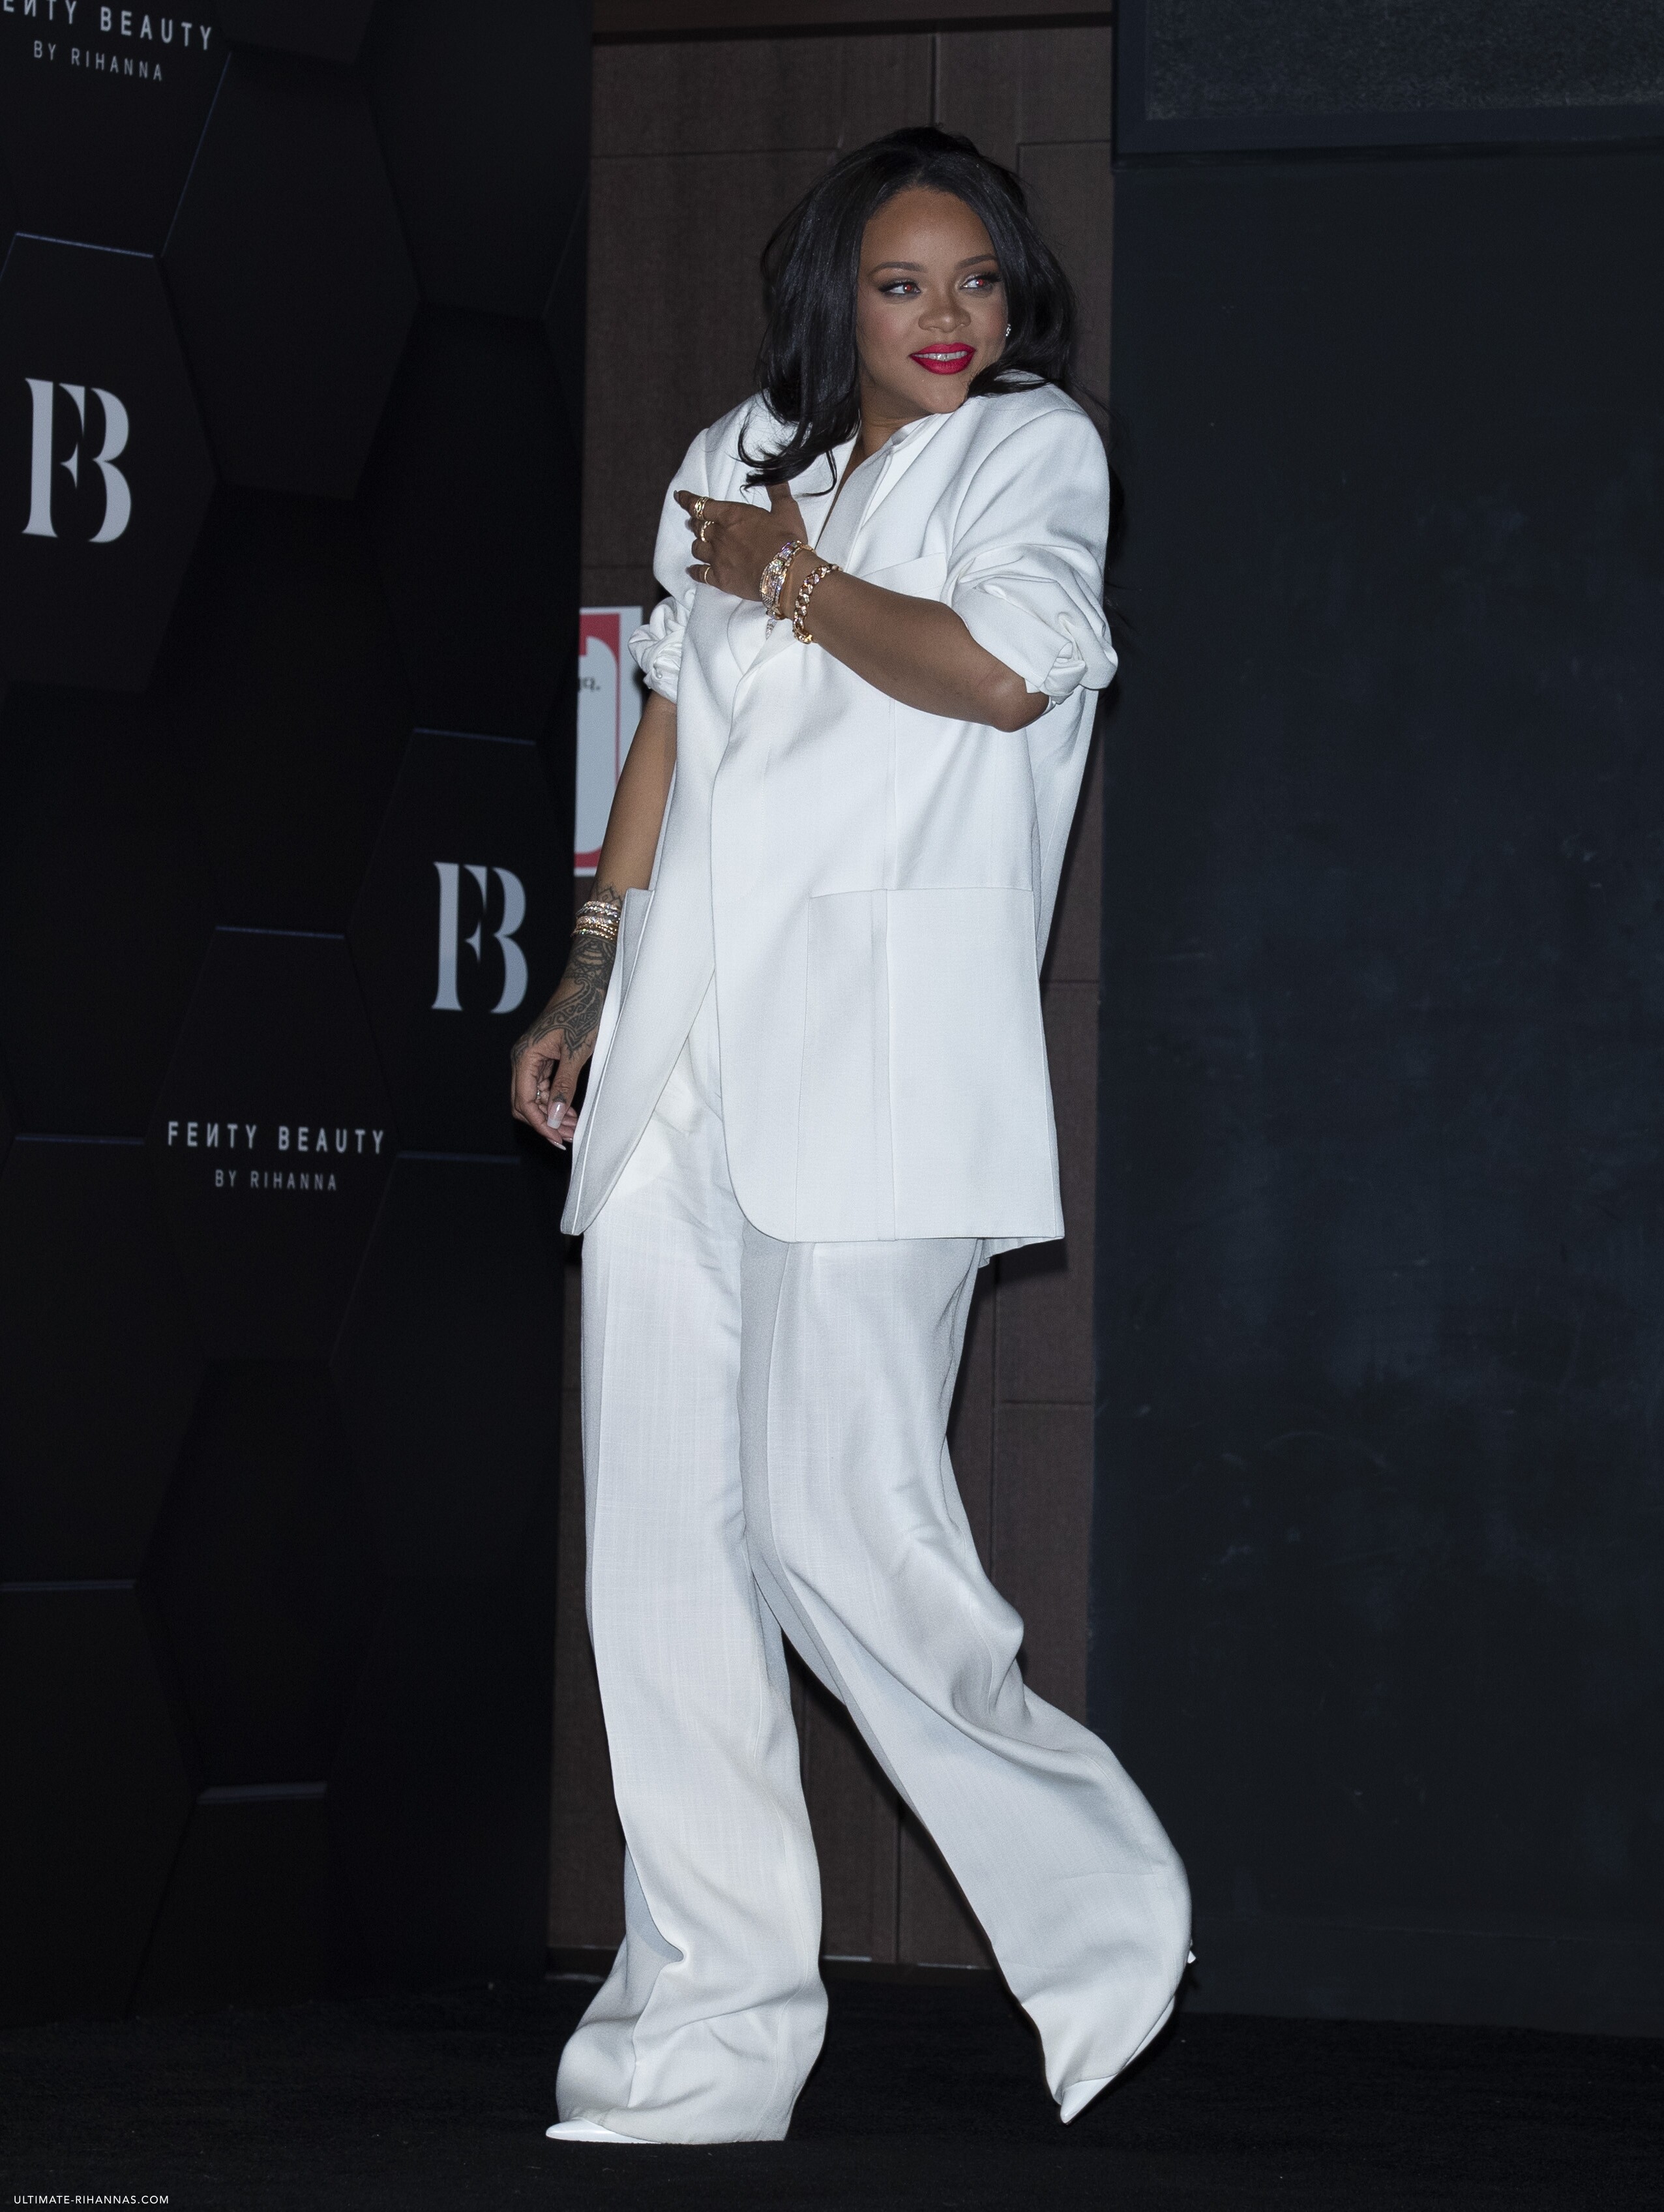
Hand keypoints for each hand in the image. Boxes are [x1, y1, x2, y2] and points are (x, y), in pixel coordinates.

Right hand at [508, 928, 616, 1149]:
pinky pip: (543, 1084)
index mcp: (525, 1056)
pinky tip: (571, 1110)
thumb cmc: (584, 1010)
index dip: (540, 1124)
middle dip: (543, 1122)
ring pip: (534, 1094)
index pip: (523, 1102)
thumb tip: (554, 1116)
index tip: (558, 1139)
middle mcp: (523, 1057)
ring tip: (573, 1127)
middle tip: (566, 1137)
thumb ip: (564, 1087)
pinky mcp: (544, 1054)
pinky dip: (555, 1099)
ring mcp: (532, 1055)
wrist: (589, 982)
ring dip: (550, 1112)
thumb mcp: (577, 1053)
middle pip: (523, 1102)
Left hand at [675, 480, 808, 601]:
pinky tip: (691, 570)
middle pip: (698, 526)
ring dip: (696, 543)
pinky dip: (694, 571)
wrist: (786, 573)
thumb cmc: (786, 540)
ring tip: (697, 542)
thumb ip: (778, 491)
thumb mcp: (786, 510)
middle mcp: (719, 535)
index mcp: (731, 515)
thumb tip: (776, 475)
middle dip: (695, 523)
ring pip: (697, 548)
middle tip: (694, 522)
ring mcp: (717, 558)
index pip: (702, 505)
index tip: (679, 496)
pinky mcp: (720, 578)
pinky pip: (701, 574)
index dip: (688, 500)